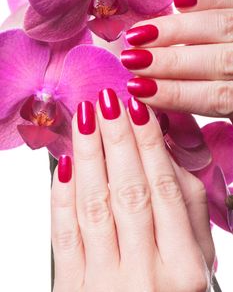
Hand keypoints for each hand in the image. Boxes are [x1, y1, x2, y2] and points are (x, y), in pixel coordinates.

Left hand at [51, 90, 214, 291]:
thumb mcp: (199, 264)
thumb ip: (188, 211)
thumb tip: (166, 158)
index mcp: (184, 267)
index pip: (163, 189)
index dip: (149, 145)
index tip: (138, 110)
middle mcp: (145, 274)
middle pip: (128, 190)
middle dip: (117, 139)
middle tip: (108, 101)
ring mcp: (104, 283)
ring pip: (94, 205)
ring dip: (88, 156)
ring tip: (86, 118)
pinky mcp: (71, 289)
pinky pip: (64, 234)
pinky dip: (62, 196)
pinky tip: (65, 163)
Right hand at [122, 0, 232, 120]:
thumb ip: (204, 105)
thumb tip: (153, 99)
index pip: (216, 96)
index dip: (175, 94)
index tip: (138, 89)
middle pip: (217, 61)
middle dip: (169, 61)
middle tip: (131, 59)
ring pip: (220, 26)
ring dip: (175, 30)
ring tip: (139, 34)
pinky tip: (178, 1)